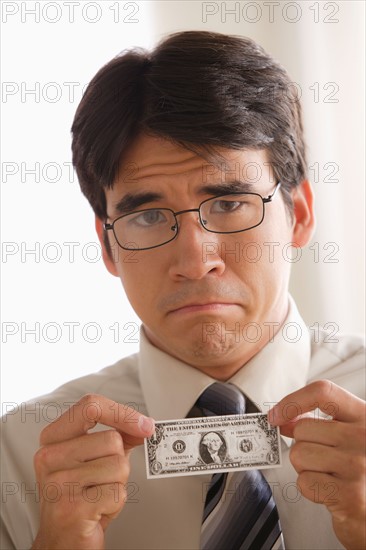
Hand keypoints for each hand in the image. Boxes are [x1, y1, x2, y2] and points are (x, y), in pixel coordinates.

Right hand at [32, 394, 154, 549]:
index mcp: (53, 438)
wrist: (62, 541)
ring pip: (119, 465)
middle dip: (119, 462)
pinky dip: (116, 504)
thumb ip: (117, 436)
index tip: (144, 425)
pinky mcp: (72, 508)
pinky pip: (118, 493)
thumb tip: (144, 425)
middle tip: (100, 480)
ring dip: (118, 484)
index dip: (123, 413)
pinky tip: (97, 510)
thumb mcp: (94, 458)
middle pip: (112, 439)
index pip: (90, 406)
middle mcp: (49, 457)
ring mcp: (58, 482)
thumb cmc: (79, 497)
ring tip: (98, 495)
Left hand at [269, 380, 365, 549]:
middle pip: (303, 429)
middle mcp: (364, 436)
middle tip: (324, 461)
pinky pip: (305, 482)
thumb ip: (320, 423)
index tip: (276, 416)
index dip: (292, 401)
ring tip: (329, 476)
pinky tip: (331, 492)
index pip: (322, 392)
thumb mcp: (349, 437)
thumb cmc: (361, 473)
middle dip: (303, 446)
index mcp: (365, 415)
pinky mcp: (350, 495)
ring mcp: (358, 465)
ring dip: (306, 469)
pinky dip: (311, 490)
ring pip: (299, 455)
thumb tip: (282, 419)